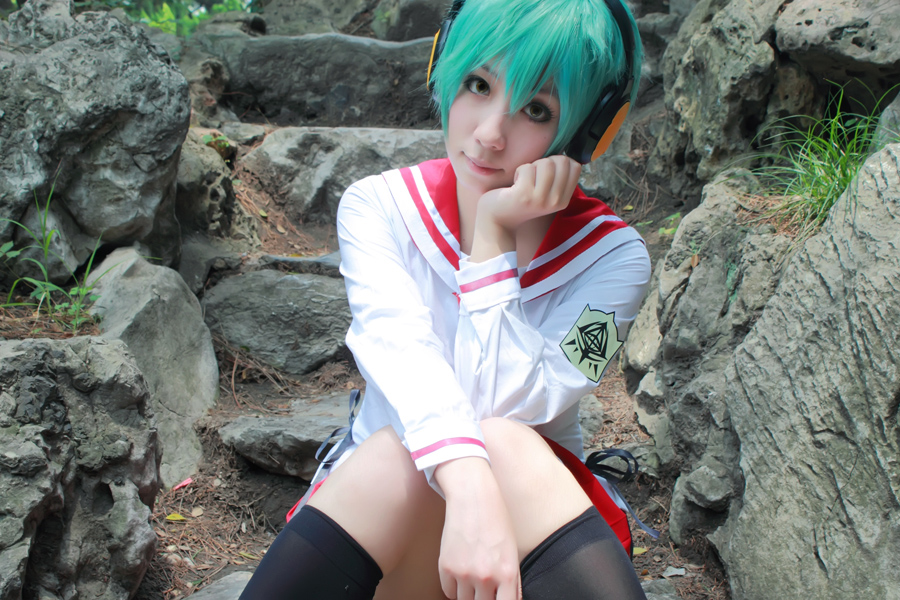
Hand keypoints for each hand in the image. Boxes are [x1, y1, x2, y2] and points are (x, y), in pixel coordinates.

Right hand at [434, 458, 521, 599]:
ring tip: (473, 578)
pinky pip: (449, 592)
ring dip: (469, 595)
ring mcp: (463, 572)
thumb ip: (511, 582)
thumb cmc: (497, 522)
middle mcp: (485, 576)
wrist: (473, 498)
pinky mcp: (446, 567)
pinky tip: (461, 574)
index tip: (497, 598)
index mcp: (507, 573)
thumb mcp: (512, 552)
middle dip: (484, 599)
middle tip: (485, 588)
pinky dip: (455, 588)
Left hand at [478, 155, 581, 231]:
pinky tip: (515, 184)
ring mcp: (540, 199)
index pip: (575, 166)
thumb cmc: (520, 200)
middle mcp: (556, 201)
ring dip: (532, 166)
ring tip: (524, 180)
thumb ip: (557, 177)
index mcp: (564, 200)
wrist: (498, 220)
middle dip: (545, 161)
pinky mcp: (524, 195)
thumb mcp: (545, 192)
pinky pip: (527, 167)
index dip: (559, 161)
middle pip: (562, 161)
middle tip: (533, 176)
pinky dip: (519, 171)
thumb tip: (565, 155)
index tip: (545, 172)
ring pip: (546, 163)